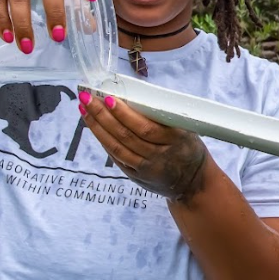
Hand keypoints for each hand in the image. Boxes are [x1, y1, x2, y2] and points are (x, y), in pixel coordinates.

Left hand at [78, 89, 209, 202]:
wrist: (194, 183)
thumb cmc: (189, 148)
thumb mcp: (187, 130)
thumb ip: (165, 118)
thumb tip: (135, 96)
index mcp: (175, 140)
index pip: (145, 128)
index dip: (125, 115)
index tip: (110, 99)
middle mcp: (159, 156)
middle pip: (126, 136)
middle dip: (103, 116)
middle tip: (87, 99)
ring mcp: (146, 169)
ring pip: (117, 148)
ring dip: (97, 128)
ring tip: (84, 110)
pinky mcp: (136, 176)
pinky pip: (117, 157)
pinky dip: (104, 142)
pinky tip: (94, 128)